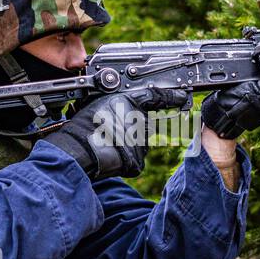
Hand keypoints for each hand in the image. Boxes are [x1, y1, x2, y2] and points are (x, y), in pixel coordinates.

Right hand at [46, 86, 189, 178]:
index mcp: (132, 104)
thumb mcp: (102, 101)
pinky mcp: (137, 162)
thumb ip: (123, 101)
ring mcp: (141, 144)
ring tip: (106, 142)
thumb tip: (136, 102)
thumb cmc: (85, 125)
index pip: (157, 96)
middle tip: (111, 130)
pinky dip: (124, 159)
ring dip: (127, 144)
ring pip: (139, 143)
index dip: (172, 96)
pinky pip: (134, 159)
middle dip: (133, 128)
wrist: (78, 150)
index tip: (182, 96)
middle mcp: (140, 123)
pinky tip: (110, 154)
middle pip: (144, 125)